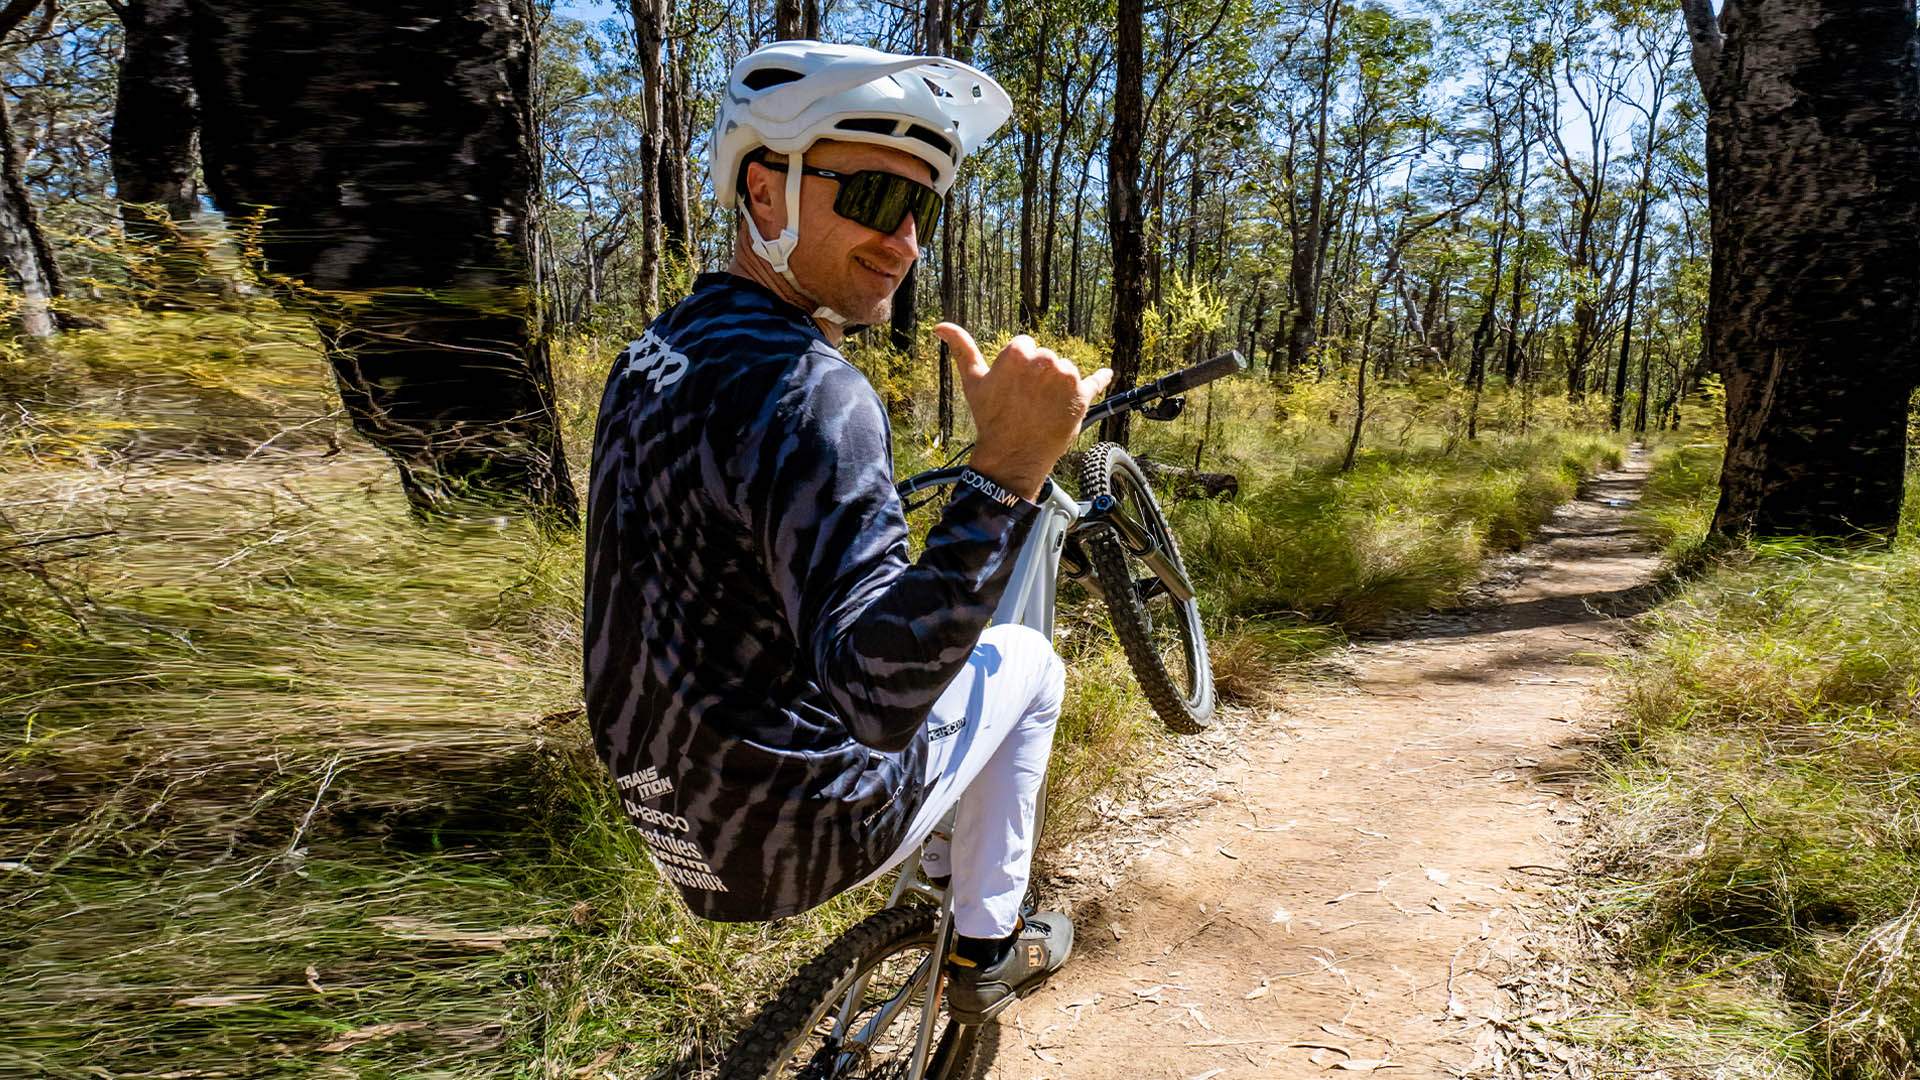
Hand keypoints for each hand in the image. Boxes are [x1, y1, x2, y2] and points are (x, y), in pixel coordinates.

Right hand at [934, 322, 1113, 501]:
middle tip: (1026, 402)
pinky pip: (1096, 381)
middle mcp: (1045, 359)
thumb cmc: (990, 418)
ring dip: (1057, 386)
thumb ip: (961, 348)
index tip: (1014, 388)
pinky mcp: (1082, 395)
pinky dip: (1100, 378)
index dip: (1019, 370)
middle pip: (1046, 359)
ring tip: (1042, 409)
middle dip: (1039, 377)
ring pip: (1064, 372)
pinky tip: (1106, 374)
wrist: (1011, 456)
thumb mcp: (973, 381)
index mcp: (1018, 352)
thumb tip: (939, 326)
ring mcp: (1066, 378)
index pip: (1026, 348)